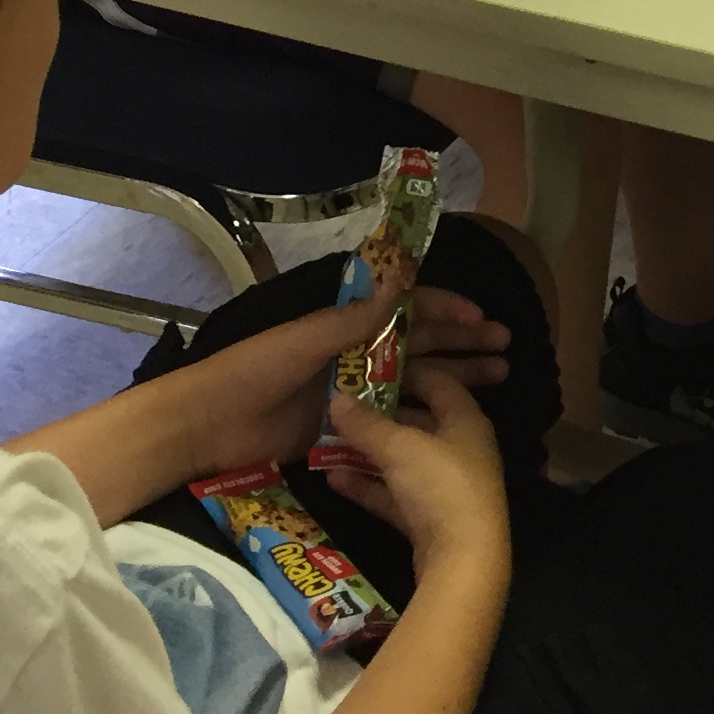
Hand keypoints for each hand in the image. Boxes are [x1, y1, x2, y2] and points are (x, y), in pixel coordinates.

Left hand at [182, 285, 508, 476]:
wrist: (207, 425)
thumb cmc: (252, 372)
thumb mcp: (303, 340)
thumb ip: (353, 319)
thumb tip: (403, 282)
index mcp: (344, 324)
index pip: (406, 311)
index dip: (446, 311)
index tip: (482, 319)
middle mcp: (353, 354)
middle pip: (419, 345)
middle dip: (462, 344)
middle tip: (506, 351)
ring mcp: (350, 394)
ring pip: (413, 382)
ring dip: (453, 379)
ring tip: (497, 380)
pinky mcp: (342, 431)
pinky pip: (392, 422)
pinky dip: (423, 420)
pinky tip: (452, 428)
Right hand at [314, 366, 510, 578]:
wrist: (464, 560)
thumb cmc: (440, 485)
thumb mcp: (399, 447)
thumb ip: (366, 423)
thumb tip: (336, 398)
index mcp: (466, 421)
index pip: (439, 384)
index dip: (408, 373)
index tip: (371, 367)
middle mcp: (460, 450)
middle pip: (418, 424)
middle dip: (380, 417)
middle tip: (343, 407)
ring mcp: (446, 488)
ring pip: (403, 462)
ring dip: (369, 453)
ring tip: (329, 442)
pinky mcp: (430, 522)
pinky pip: (395, 496)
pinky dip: (369, 487)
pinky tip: (334, 479)